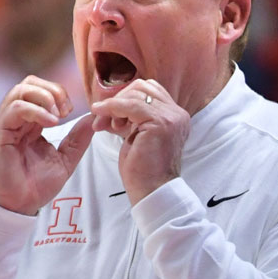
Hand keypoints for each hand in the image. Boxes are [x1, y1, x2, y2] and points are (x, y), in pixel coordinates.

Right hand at [0, 76, 95, 214]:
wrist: (17, 206)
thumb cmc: (35, 185)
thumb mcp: (65, 159)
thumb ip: (77, 139)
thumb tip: (92, 118)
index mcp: (29, 122)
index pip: (40, 90)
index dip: (59, 94)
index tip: (72, 111)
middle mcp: (14, 119)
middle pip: (29, 83)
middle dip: (53, 90)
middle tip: (66, 110)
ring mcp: (4, 124)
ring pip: (20, 91)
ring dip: (45, 98)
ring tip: (59, 116)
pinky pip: (16, 109)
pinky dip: (36, 110)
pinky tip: (51, 123)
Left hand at [89, 79, 189, 204]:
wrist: (152, 191)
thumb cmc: (143, 170)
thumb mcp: (138, 136)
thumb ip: (133, 118)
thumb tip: (113, 104)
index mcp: (175, 116)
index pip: (149, 91)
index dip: (125, 98)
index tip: (109, 116)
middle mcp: (177, 114)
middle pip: (142, 87)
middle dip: (118, 100)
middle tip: (102, 119)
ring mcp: (171, 118)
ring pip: (135, 94)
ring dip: (113, 106)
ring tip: (102, 124)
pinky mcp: (160, 123)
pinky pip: (130, 105)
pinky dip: (112, 108)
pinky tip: (99, 116)